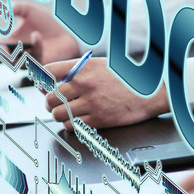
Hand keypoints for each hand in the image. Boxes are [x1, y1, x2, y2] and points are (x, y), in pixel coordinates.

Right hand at [0, 1, 78, 64]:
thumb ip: (16, 7)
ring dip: (8, 54)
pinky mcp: (42, 64)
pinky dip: (35, 46)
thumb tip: (4, 9)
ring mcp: (29, 61)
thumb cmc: (47, 24)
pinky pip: (36, 57)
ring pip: (14, 62)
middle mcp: (16, 55)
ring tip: (2, 46)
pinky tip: (37, 35)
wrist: (69, 33)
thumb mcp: (29, 10)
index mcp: (8, 44)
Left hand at [45, 57, 168, 130]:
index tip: (43, 85)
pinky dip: (71, 125)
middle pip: (50, 97)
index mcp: (84, 67)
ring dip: (59, 115)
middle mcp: (85, 84)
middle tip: (56, 104)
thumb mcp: (100, 66)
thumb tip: (47, 83)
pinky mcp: (98, 120)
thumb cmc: (126, 79)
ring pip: (58, 114)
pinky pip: (72, 126)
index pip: (48, 71)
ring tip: (67, 113)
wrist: (152, 92)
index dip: (42, 79)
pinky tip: (79, 120)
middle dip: (50, 103)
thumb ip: (75, 73)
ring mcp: (91, 103)